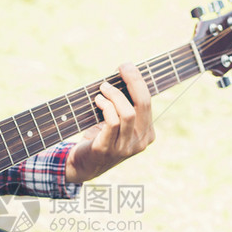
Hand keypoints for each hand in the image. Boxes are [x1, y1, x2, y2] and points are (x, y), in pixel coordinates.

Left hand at [65, 63, 154, 182]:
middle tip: (121, 68)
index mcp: (147, 134)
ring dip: (114, 95)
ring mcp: (124, 148)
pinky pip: (112, 123)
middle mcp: (140, 143)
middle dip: (133, 81)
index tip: (127, 66)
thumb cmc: (101, 137)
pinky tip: (98, 101)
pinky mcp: (107, 150)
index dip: (138, 81)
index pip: (148, 102)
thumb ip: (124, 105)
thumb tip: (124, 74)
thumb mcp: (119, 122)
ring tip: (103, 88)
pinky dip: (106, 107)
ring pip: (127, 113)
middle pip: (142, 105)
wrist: (83, 165)